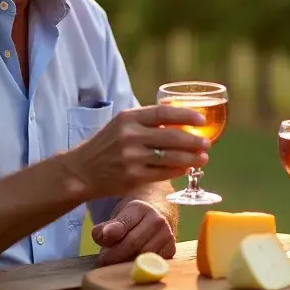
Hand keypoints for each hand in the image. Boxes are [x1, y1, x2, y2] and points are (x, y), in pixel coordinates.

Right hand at [64, 104, 208, 199]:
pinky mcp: (133, 177)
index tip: (201, 120)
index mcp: (129, 118)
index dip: (186, 115)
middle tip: (207, 144)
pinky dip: (178, 170)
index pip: (164, 113)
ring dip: (191, 158)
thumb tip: (179, 112)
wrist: (82, 170)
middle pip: (171, 136)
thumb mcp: (122, 124)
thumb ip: (147, 119)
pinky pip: (163, 173)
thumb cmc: (107, 144)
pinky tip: (187, 168)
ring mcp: (132, 158)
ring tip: (203, 157)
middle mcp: (130, 136)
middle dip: (194, 141)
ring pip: (170, 157)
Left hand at [92, 199, 175, 265]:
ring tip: (116, 262)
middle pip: (132, 244)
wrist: (158, 216)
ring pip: (142, 257)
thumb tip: (103, 235)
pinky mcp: (171, 250)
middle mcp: (157, 220)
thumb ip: (106, 227)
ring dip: (125, 263)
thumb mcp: (118, 217)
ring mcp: (167, 235)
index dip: (110, 235)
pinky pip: (152, 265)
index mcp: (141, 208)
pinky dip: (140, 267)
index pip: (123, 224)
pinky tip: (131, 264)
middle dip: (114, 256)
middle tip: (102, 261)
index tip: (101, 242)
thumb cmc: (132, 220)